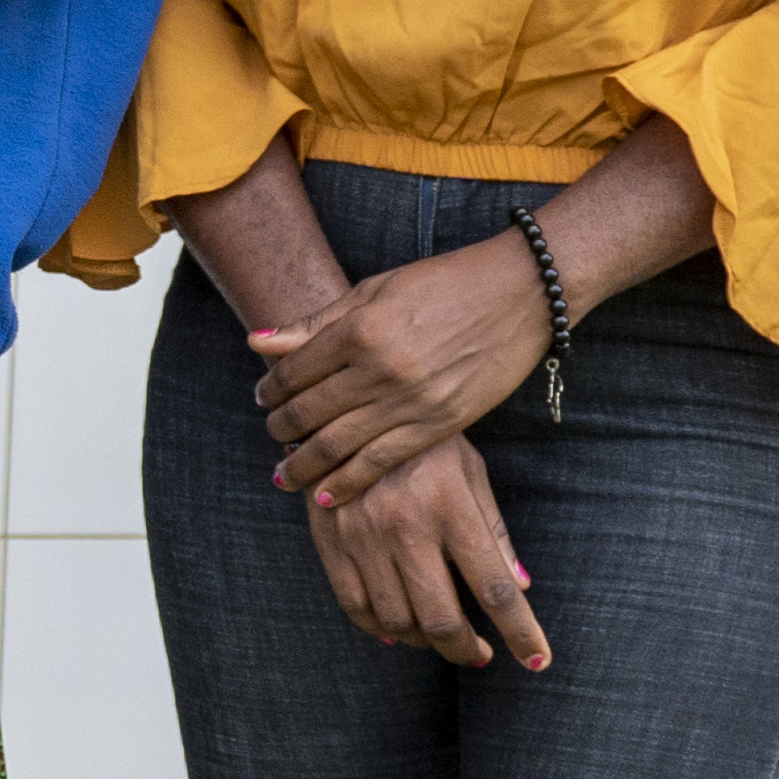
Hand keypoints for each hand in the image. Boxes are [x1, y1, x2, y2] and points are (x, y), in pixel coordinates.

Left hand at [247, 233, 552, 502]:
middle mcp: (380, 369)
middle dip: (280, 428)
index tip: (263, 397)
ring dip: (302, 464)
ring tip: (283, 475)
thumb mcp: (375, 290)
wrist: (522, 293)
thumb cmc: (444, 283)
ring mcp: (411, 401)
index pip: (293, 371)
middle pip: (309, 412)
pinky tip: (324, 494)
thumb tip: (256, 341)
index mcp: (359, 329)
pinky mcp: (441, 424)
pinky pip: (382, 462)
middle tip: (272, 432)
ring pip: (338, 444)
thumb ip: (317, 322)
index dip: (271, 388)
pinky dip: (348, 482)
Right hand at [304, 434, 549, 669]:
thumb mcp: (469, 470)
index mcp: (450, 506)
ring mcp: (363, 536)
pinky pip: (356, 606)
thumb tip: (519, 587)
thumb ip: (493, 529)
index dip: (521, 632)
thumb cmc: (421, 442)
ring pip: (397, 620)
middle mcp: (405, 526)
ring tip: (439, 635)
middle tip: (478, 655)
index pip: (493, 586)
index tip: (538, 661)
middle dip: (464, 650)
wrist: (344, 409)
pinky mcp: (329, 541)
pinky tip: (398, 628)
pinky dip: (380, 627)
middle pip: (441, 617)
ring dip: (425, 640)